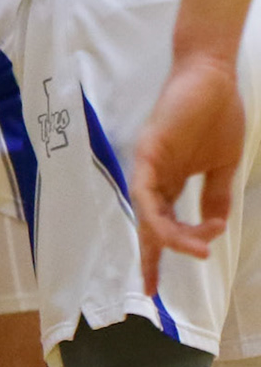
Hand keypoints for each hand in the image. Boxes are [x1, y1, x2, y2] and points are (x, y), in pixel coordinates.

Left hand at [132, 51, 246, 292]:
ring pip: (150, 213)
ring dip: (171, 238)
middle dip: (149, 258)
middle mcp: (154, 175)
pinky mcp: (148, 150)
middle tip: (153, 289)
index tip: (155, 288)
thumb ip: (214, 196)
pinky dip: (159, 214)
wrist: (213, 77)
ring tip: (197, 253)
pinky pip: (146, 190)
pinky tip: (177, 232)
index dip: (158, 253)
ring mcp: (148, 163)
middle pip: (148, 224)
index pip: (160, 223)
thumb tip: (212, 228)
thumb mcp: (221, 165)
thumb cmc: (217, 115)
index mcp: (171, 179)